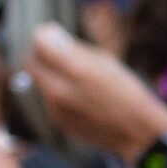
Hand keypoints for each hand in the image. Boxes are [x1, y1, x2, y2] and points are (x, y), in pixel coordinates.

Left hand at [26, 23, 166, 159]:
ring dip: (49, 75)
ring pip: (38, 82)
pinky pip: (48, 99)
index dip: (47, 36)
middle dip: (40, 55)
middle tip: (57, 55)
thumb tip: (50, 35)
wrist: (136, 132)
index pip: (39, 40)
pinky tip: (79, 98)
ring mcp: (55, 108)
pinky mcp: (57, 121)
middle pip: (30, 62)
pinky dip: (57, 93)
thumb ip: (74, 48)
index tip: (56, 38)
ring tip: (75, 79)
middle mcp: (58, 89)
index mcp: (74, 68)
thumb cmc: (127, 92)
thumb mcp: (106, 61)